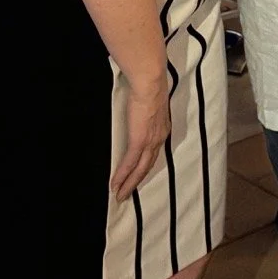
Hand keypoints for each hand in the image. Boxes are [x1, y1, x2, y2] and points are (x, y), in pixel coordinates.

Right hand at [110, 73, 170, 201]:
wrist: (150, 83)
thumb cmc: (149, 87)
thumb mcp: (150, 103)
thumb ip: (146, 111)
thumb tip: (139, 111)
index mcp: (162, 129)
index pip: (153, 153)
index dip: (145, 166)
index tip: (137, 175)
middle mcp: (159, 138)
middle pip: (148, 166)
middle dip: (137, 181)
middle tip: (126, 193)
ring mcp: (150, 141)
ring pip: (140, 169)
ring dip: (129, 183)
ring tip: (119, 194)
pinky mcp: (139, 141)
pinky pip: (130, 163)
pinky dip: (122, 175)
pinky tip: (115, 184)